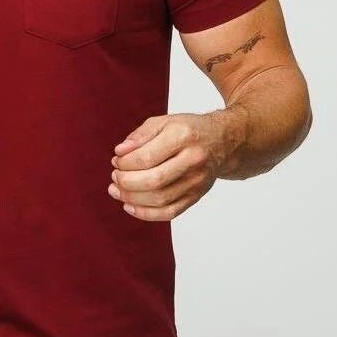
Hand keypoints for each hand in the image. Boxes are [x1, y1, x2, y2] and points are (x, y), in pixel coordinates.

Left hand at [108, 111, 233, 220]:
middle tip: (115, 177)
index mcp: (183, 136)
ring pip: (160, 200)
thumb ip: (140, 135)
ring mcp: (197, 181)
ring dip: (132, 198)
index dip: (125, 163)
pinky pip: (169, 213)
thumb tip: (120, 152)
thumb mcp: (164, 122)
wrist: (222, 141)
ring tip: (117, 190)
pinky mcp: (196, 196)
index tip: (116, 160)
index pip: (147, 157)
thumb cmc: (188, 131)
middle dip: (126, 182)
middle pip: (153, 181)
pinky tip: (130, 206)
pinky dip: (145, 214)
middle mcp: (193, 160)